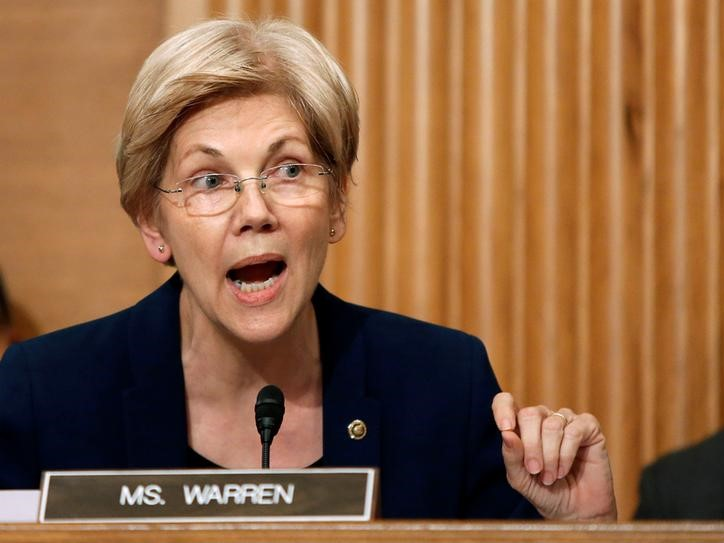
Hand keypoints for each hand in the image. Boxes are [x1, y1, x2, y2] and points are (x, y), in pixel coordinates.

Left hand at [492, 392, 616, 519]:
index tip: (505, 428)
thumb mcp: (521, 479)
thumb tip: (506, 433)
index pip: (505, 401)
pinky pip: (574, 431)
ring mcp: (566, 420)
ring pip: (552, 424)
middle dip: (531, 446)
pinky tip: (563, 470)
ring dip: (550, 456)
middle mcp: (543, 418)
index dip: (502, 408)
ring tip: (551, 477)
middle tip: (535, 470)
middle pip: (529, 414)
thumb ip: (511, 457)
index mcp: (521, 426)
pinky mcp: (588, 427)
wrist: (576, 511)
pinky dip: (566, 454)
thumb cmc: (545, 492)